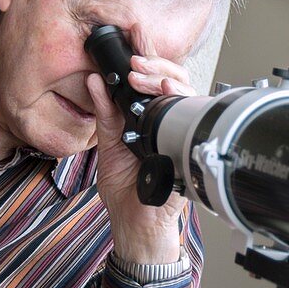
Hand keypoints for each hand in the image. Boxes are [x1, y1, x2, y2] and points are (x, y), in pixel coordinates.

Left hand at [86, 25, 194, 264]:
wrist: (136, 224)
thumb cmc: (126, 190)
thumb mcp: (109, 144)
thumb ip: (104, 113)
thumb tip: (95, 81)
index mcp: (151, 119)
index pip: (159, 82)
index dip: (149, 67)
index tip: (130, 63)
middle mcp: (170, 124)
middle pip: (178, 83)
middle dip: (158, 69)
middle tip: (137, 69)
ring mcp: (183, 136)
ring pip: (190, 97)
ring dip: (169, 82)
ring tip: (149, 80)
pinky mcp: (190, 151)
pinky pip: (193, 125)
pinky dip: (183, 107)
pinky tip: (168, 99)